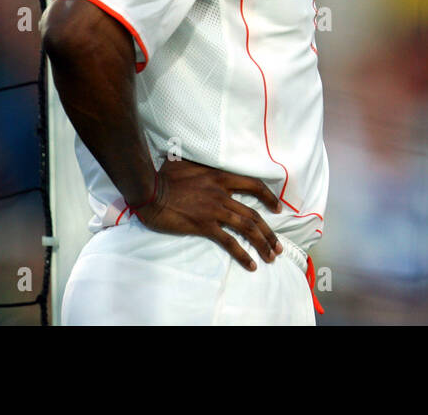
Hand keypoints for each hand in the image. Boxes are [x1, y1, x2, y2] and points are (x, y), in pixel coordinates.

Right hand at [134, 158, 285, 270]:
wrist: (150, 190)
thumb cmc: (164, 176)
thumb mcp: (186, 163)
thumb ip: (199, 165)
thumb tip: (199, 162)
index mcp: (221, 178)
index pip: (253, 185)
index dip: (269, 197)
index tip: (277, 208)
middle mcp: (223, 194)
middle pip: (254, 214)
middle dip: (269, 232)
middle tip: (278, 245)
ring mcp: (215, 211)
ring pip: (247, 228)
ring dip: (262, 243)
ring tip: (271, 257)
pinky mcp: (205, 226)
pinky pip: (229, 242)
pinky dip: (242, 254)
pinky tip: (251, 265)